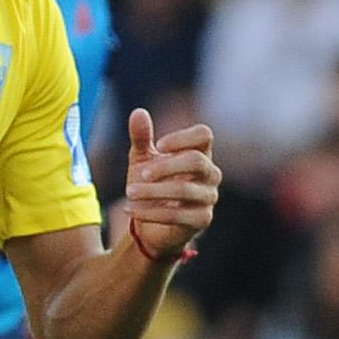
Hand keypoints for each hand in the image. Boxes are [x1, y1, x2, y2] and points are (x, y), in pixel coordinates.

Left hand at [121, 109, 219, 262]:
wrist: (150, 226)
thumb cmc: (150, 186)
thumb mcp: (141, 160)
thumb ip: (141, 138)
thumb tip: (138, 112)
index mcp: (199, 154)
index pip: (204, 135)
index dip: (183, 137)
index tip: (159, 145)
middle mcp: (210, 174)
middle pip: (197, 161)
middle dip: (165, 166)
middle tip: (140, 173)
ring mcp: (208, 198)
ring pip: (184, 189)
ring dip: (152, 191)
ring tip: (128, 193)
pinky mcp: (201, 220)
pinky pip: (177, 215)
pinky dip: (149, 212)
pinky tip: (128, 208)